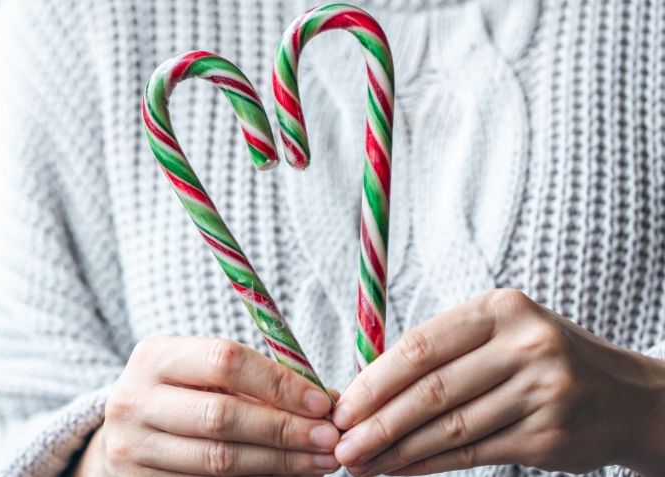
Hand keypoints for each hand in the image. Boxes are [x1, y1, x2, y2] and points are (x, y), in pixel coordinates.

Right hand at [75, 335, 341, 475]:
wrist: (125, 434)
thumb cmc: (181, 396)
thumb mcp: (204, 375)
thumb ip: (257, 381)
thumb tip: (327, 400)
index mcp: (155, 356)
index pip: (225, 361)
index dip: (279, 384)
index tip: (322, 402)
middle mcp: (135, 400)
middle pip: (222, 416)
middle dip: (284, 429)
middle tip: (329, 438)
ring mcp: (133, 447)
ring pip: (218, 459)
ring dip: (279, 462)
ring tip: (320, 461)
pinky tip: (288, 474)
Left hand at [332, 289, 664, 475]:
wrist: (624, 395)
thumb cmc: (539, 359)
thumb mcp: (499, 333)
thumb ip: (442, 352)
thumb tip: (365, 389)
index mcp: (500, 309)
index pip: (421, 346)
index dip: (375, 381)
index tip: (341, 406)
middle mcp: (524, 345)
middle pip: (431, 390)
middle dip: (378, 422)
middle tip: (340, 444)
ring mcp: (541, 392)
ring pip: (449, 427)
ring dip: (396, 450)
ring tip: (360, 463)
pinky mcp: (548, 436)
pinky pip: (472, 453)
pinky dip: (428, 464)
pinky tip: (398, 470)